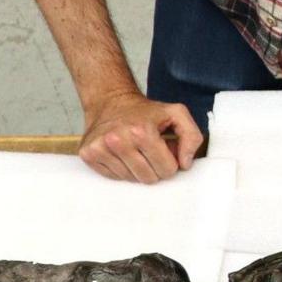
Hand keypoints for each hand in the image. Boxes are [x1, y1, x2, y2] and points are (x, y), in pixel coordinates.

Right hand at [78, 89, 201, 182]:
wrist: (111, 101)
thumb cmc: (145, 111)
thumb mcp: (176, 113)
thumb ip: (192, 137)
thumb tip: (184, 164)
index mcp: (142, 131)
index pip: (167, 169)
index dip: (170, 161)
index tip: (164, 149)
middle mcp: (118, 140)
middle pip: (149, 178)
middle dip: (154, 167)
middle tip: (149, 150)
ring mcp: (100, 148)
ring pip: (131, 180)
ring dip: (137, 168)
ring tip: (135, 149)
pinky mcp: (88, 154)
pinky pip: (113, 177)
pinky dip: (121, 169)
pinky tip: (121, 153)